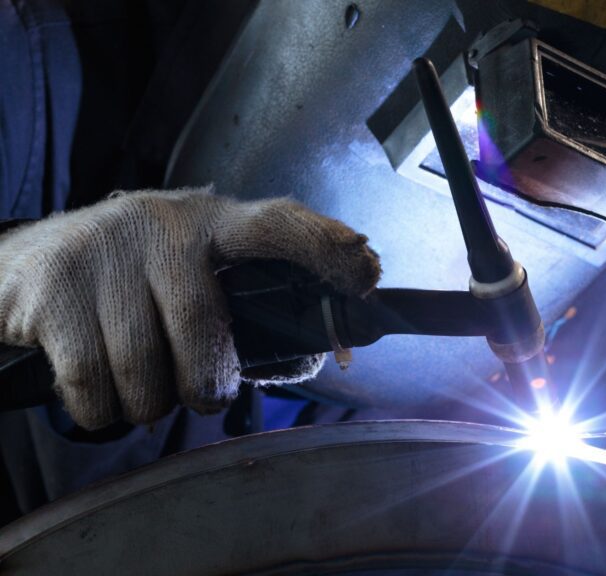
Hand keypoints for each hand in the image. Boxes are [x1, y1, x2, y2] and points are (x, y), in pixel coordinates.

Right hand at [0, 188, 379, 428]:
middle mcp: (162, 228)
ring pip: (145, 373)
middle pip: (204, 335)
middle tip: (199, 391)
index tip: (364, 274)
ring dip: (146, 403)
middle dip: (205, 386)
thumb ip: (245, 310)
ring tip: (138, 384)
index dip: (324, 248)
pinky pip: (93, 388)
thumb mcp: (190, 277)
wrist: (21, 266)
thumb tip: (317, 354)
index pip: (278, 224)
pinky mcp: (54, 290)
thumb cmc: (129, 284)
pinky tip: (98, 386)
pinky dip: (100, 410)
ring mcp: (103, 253)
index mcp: (211, 224)